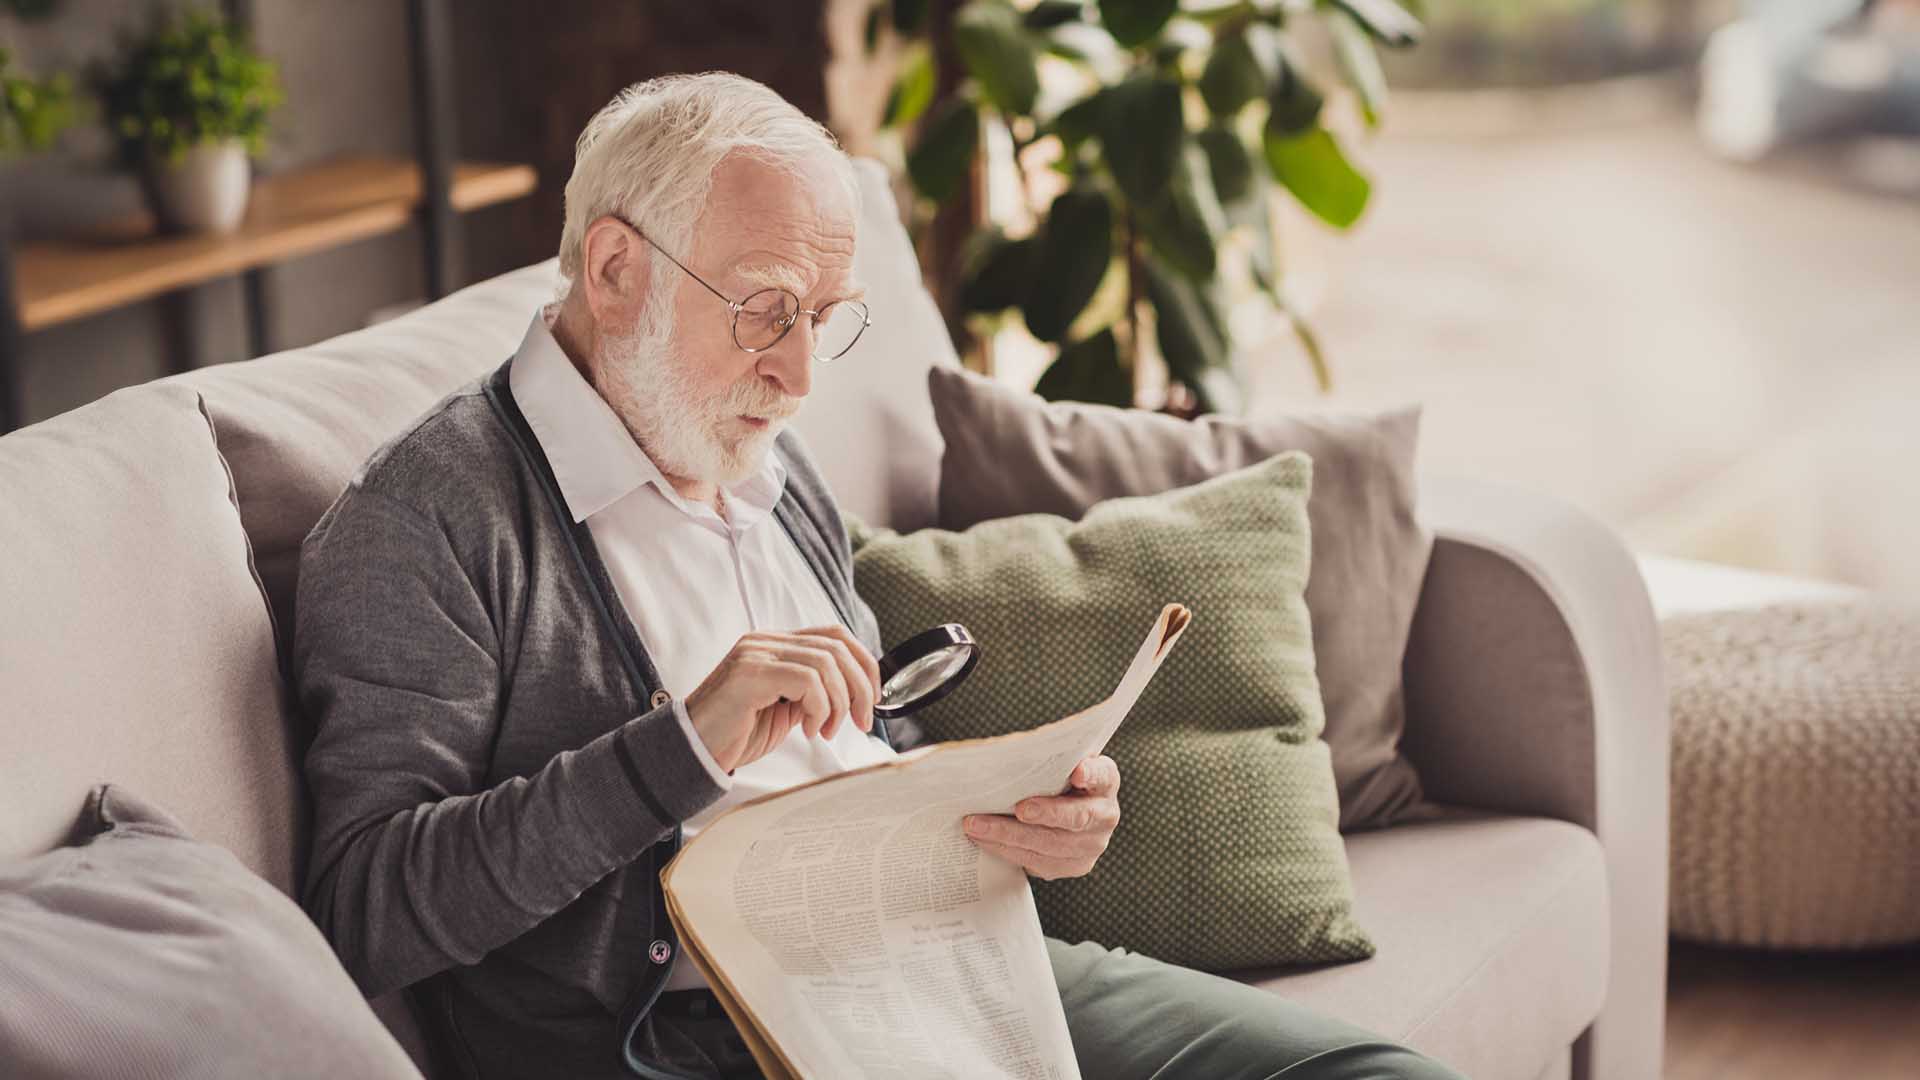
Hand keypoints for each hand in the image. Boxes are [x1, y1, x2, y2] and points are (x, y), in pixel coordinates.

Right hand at [684, 625, 879, 772]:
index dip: (864, 663)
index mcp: (775, 645)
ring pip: (825, 663)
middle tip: (860, 722)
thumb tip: (853, 695)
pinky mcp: (749, 674)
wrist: (691, 751)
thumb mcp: (785, 710)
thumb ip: (812, 694)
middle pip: (836, 646)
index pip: (834, 635)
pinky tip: (807, 731)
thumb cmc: (734, 734)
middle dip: (860, 688)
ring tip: (826, 731)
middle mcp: (766, 642)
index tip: (873, 698)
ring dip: (839, 703)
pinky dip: (819, 709)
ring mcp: (756, 654)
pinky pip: (806, 681)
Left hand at [962, 755, 1120, 880]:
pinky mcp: (1073, 866)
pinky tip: (983, 839)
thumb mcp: (1059, 764)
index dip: (1091, 774)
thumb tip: (1006, 754)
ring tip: (977, 825)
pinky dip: (1007, 850)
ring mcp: (1091, 846)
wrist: (1064, 811)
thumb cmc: (1055, 779)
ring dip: (1010, 836)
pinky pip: (1038, 862)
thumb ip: (1047, 761)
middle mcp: (1105, 815)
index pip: (1102, 775)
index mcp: (1105, 782)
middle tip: (1017, 809)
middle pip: (1076, 817)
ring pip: (1052, 846)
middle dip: (1044, 813)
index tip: (1077, 772)